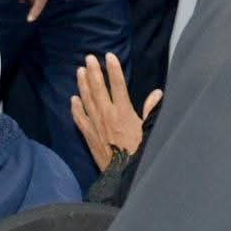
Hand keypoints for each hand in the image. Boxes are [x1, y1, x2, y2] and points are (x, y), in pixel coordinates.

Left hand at [70, 52, 162, 171]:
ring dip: (83, 85)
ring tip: (80, 71)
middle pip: (99, 89)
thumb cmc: (140, 151)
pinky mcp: (89, 136)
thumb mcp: (149, 130)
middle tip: (89, 58)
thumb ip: (151, 110)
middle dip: (94, 72)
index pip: (118, 85)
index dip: (114, 69)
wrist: (124, 174)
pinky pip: (80, 119)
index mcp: (123, 112)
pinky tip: (73, 99)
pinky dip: (76, 108)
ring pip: (87, 100)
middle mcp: (107, 116)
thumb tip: (157, 94)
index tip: (109, 56)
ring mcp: (96, 126)